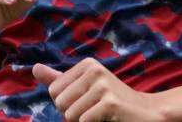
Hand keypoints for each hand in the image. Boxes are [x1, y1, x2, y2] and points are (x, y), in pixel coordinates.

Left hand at [33, 59, 167, 121]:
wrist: (146, 113)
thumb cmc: (112, 102)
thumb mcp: (85, 88)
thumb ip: (60, 80)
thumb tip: (34, 68)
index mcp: (87, 64)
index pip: (54, 91)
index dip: (66, 104)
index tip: (87, 102)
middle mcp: (94, 70)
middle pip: (60, 102)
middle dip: (73, 114)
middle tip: (94, 111)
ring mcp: (103, 84)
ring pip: (70, 114)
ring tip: (101, 116)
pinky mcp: (110, 101)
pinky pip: (83, 121)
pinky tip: (108, 119)